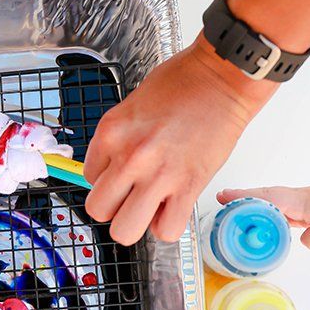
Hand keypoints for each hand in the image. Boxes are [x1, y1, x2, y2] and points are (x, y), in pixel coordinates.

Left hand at [83, 35, 276, 244]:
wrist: (221, 78)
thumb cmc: (183, 83)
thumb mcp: (132, 107)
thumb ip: (119, 140)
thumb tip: (113, 168)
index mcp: (110, 133)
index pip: (88, 178)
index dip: (107, 179)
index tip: (123, 174)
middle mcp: (128, 157)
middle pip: (98, 210)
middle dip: (114, 208)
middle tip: (131, 196)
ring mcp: (156, 175)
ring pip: (123, 230)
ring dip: (136, 223)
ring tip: (150, 207)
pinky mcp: (187, 187)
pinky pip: (165, 231)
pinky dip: (168, 225)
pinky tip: (173, 207)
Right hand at [217, 185, 309, 249]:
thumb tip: (302, 241)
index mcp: (300, 200)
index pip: (264, 197)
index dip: (241, 197)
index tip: (222, 197)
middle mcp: (302, 199)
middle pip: (265, 197)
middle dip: (243, 200)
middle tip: (222, 203)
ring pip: (276, 204)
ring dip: (257, 208)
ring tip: (239, 217)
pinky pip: (287, 212)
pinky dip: (273, 216)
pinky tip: (271, 224)